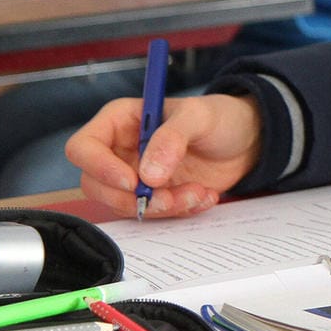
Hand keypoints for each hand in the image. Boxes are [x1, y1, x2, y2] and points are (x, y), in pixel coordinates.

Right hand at [65, 94, 262, 218]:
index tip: (133, 181)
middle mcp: (120, 150)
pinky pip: (152, 214)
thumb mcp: (199, 116)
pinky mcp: (154, 196)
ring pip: (124, 205)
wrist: (247, 140)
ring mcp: (135, 176)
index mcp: (120, 121)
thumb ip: (172, 138)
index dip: (100, 168)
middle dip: (130, 198)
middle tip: (168, 197)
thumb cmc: (219, 117)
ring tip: (197, 193)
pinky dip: (178, 212)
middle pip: (95, 185)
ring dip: (160, 208)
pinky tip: (204, 196)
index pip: (83, 147)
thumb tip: (147, 174)